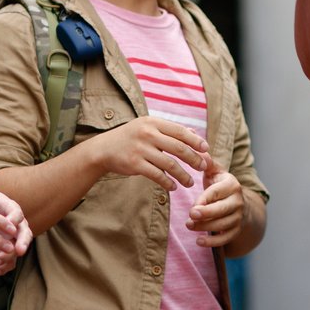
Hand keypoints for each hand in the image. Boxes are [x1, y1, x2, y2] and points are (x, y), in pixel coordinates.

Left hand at [0, 186, 32, 275]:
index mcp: (12, 210)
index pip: (17, 214)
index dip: (15, 220)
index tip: (11, 225)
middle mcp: (17, 225)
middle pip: (25, 234)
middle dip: (23, 243)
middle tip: (19, 250)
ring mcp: (13, 239)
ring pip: (16, 250)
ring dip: (8, 258)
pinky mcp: (7, 250)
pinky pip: (9, 261)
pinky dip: (3, 267)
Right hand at [89, 116, 210, 190]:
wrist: (103, 149)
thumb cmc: (130, 138)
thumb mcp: (147, 127)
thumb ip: (170, 131)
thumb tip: (195, 135)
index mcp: (153, 122)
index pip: (180, 131)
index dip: (195, 141)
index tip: (206, 149)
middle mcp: (147, 134)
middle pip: (178, 148)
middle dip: (194, 159)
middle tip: (202, 167)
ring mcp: (140, 149)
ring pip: (169, 164)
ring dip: (183, 175)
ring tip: (190, 183)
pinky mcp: (134, 164)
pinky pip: (156, 175)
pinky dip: (167, 182)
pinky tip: (173, 187)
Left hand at [187, 156, 244, 247]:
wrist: (239, 203)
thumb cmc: (220, 186)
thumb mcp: (215, 172)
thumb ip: (207, 163)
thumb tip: (200, 149)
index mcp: (232, 185)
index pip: (217, 192)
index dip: (204, 199)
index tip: (192, 205)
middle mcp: (238, 201)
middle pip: (222, 210)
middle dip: (206, 214)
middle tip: (191, 215)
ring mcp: (238, 217)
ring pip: (222, 225)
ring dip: (204, 227)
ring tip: (189, 225)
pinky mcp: (236, 230)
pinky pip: (225, 239)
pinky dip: (212, 243)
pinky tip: (198, 241)